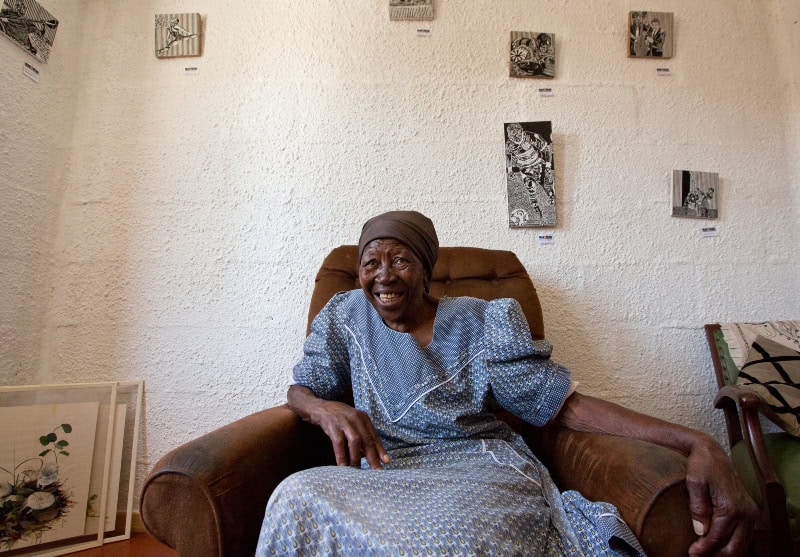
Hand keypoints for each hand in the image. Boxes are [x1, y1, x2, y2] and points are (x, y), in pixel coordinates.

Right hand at [310, 400, 389, 469]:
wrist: (319, 407)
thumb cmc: (338, 418)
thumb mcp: (353, 422)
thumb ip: (362, 435)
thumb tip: (372, 454)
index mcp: (363, 418)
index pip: (374, 436)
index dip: (380, 449)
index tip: (386, 461)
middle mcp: (356, 419)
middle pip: (367, 440)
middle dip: (373, 457)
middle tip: (377, 470)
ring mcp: (344, 422)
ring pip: (355, 442)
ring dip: (357, 458)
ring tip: (357, 470)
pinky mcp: (332, 426)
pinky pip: (339, 444)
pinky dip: (341, 456)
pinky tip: (342, 466)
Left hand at [684, 439, 758, 555]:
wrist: (712, 453)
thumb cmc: (701, 465)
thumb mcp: (694, 482)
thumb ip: (698, 507)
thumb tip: (700, 531)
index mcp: (732, 507)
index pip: (717, 538)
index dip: (703, 549)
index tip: (691, 553)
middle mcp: (746, 512)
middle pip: (734, 548)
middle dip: (715, 554)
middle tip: (696, 553)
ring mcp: (750, 513)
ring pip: (741, 545)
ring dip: (723, 550)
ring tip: (704, 549)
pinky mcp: (750, 512)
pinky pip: (743, 536)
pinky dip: (731, 542)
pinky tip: (715, 542)